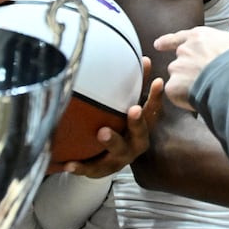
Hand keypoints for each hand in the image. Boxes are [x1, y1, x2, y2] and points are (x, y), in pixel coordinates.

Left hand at [55, 58, 165, 178]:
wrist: (105, 161)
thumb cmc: (119, 127)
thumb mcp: (128, 107)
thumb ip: (135, 86)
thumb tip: (145, 58)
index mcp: (142, 128)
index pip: (152, 111)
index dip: (156, 97)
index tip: (158, 81)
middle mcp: (134, 144)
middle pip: (140, 134)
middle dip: (138, 122)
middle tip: (135, 109)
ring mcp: (119, 159)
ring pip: (118, 153)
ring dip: (112, 141)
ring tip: (102, 132)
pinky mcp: (102, 169)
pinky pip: (92, 169)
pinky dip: (81, 167)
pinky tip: (69, 163)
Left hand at [152, 27, 228, 111]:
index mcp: (200, 37)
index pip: (179, 37)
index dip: (168, 41)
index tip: (158, 45)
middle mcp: (185, 50)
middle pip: (180, 62)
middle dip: (188, 71)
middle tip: (204, 81)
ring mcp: (178, 68)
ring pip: (177, 79)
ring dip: (187, 86)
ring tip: (207, 92)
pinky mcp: (174, 87)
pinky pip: (177, 95)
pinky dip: (185, 100)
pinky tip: (200, 101)